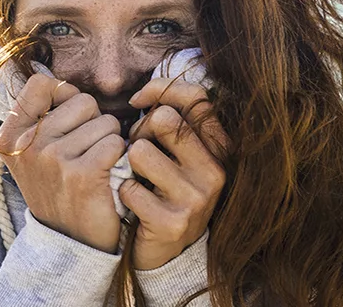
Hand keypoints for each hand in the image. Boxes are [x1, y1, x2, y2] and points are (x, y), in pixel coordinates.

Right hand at [0, 73, 126, 253]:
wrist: (70, 242)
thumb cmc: (58, 189)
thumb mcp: (32, 154)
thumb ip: (38, 116)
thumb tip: (53, 77)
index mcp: (10, 137)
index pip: (42, 84)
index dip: (65, 96)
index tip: (68, 120)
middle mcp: (27, 146)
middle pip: (81, 101)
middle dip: (93, 122)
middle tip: (84, 152)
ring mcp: (52, 160)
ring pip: (104, 122)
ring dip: (109, 141)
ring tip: (95, 166)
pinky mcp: (82, 175)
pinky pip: (115, 142)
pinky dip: (120, 157)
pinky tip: (108, 175)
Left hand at [119, 77, 228, 270]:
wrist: (165, 252)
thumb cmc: (164, 190)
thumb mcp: (177, 154)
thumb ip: (168, 120)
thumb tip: (140, 96)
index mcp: (219, 149)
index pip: (196, 97)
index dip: (161, 89)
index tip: (138, 100)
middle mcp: (214, 172)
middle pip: (164, 120)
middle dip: (140, 131)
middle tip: (139, 153)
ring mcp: (196, 199)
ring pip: (140, 151)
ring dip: (129, 164)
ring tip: (136, 178)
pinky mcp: (173, 222)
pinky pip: (129, 188)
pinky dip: (123, 194)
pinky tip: (134, 205)